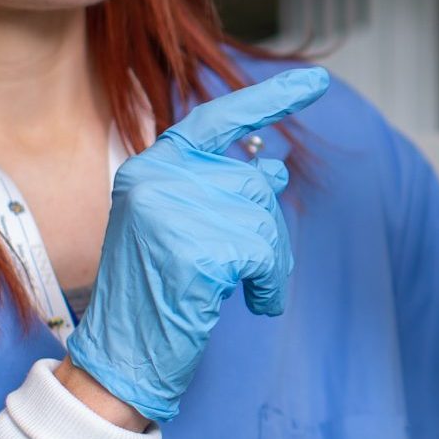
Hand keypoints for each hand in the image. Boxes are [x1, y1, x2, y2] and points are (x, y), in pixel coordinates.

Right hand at [65, 67, 329, 423]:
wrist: (121, 356)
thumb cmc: (154, 293)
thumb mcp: (186, 228)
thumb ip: (224, 194)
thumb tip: (276, 167)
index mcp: (152, 166)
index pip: (217, 119)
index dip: (269, 100)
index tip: (317, 82)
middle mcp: (159, 177)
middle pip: (254, 184)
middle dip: (266, 231)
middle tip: (253, 271)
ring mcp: (174, 211)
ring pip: (265, 221)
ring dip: (270, 263)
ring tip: (246, 290)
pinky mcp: (197, 250)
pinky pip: (266, 258)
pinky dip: (272, 285)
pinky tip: (255, 303)